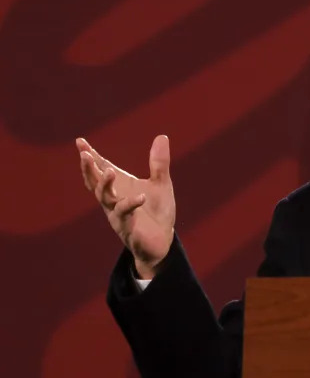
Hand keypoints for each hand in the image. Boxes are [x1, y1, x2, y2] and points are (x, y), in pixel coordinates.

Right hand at [76, 135, 175, 279]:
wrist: (162, 241)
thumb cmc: (157, 212)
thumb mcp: (161, 183)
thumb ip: (159, 162)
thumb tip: (162, 136)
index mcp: (120, 187)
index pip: (102, 169)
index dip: (91, 156)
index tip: (80, 141)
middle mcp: (113, 200)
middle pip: (95, 183)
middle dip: (89, 169)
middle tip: (84, 155)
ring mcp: (118, 215)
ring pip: (105, 199)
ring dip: (105, 185)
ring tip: (110, 172)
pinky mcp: (128, 229)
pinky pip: (125, 216)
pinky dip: (131, 205)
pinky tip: (141, 196)